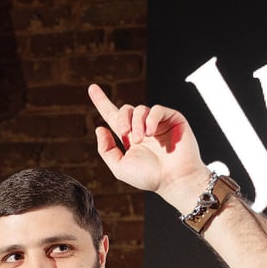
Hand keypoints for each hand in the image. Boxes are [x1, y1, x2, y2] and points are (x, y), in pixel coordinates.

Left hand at [87, 83, 206, 199]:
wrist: (174, 180)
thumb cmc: (149, 177)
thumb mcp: (120, 167)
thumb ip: (106, 149)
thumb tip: (100, 128)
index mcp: (130, 138)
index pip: (113, 116)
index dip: (102, 101)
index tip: (92, 88)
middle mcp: (143, 128)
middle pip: (125, 110)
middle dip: (121, 119)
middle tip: (124, 133)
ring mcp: (158, 123)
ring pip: (140, 110)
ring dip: (136, 124)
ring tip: (141, 139)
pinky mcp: (172, 119)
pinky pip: (156, 110)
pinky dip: (150, 119)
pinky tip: (150, 133)